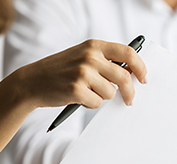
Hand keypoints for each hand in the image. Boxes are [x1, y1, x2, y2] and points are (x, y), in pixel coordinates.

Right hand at [13, 39, 146, 108]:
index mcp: (94, 45)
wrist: (32, 81)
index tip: (144, 79)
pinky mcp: (76, 89)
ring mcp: (82, 73)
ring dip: (102, 97)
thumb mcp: (82, 56)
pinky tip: (79, 99)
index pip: (128, 52)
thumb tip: (132, 74)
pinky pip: (97, 103)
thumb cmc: (62, 70)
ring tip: (87, 92)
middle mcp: (90, 56)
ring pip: (111, 93)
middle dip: (130, 92)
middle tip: (130, 101)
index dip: (140, 67)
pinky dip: (91, 104)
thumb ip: (105, 61)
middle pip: (124, 77)